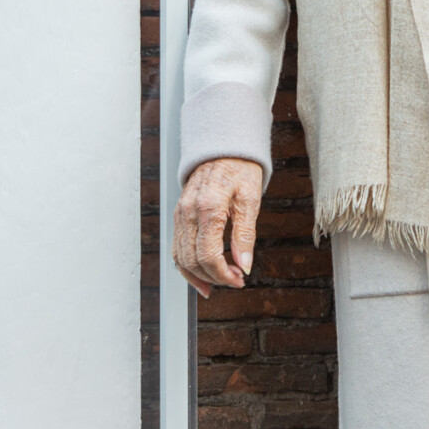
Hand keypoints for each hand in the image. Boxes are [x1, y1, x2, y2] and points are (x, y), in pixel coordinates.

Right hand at [173, 157, 264, 298]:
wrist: (223, 146)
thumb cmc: (239, 168)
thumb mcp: (250, 198)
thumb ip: (245, 234)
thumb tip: (244, 265)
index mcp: (208, 207)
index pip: (208, 255)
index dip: (223, 275)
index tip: (239, 280)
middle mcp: (188, 212)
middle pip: (192, 260)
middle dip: (214, 277)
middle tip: (235, 280)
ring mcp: (180, 213)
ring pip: (180, 257)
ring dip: (199, 276)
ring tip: (220, 281)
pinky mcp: (179, 215)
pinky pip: (177, 247)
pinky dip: (187, 266)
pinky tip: (201, 275)